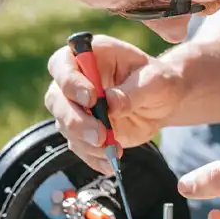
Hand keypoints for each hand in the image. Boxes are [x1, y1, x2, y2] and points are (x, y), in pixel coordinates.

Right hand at [44, 34, 178, 169]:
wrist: (163, 102)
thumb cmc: (158, 81)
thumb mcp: (155, 81)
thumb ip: (133, 91)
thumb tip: (111, 103)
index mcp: (90, 55)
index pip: (62, 64)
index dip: (70, 81)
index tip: (91, 99)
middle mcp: (76, 80)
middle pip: (56, 99)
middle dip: (75, 120)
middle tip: (100, 135)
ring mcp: (76, 106)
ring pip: (64, 125)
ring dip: (86, 142)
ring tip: (114, 149)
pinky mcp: (83, 130)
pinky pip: (78, 146)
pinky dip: (93, 157)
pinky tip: (110, 163)